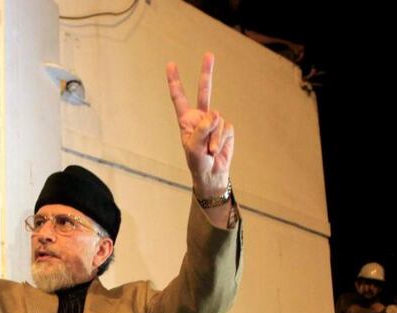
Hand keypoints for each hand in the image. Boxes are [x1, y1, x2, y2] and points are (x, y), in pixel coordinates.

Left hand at [166, 53, 233, 197]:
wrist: (211, 173)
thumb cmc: (196, 162)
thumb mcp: (193, 147)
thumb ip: (202, 129)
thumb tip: (215, 112)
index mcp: (186, 119)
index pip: (179, 97)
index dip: (174, 81)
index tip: (170, 64)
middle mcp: (200, 117)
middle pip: (204, 92)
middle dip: (207, 73)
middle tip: (209, 54)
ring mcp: (214, 122)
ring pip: (217, 120)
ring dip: (214, 139)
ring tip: (209, 151)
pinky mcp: (226, 128)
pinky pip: (226, 128)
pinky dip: (221, 141)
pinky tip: (217, 150)